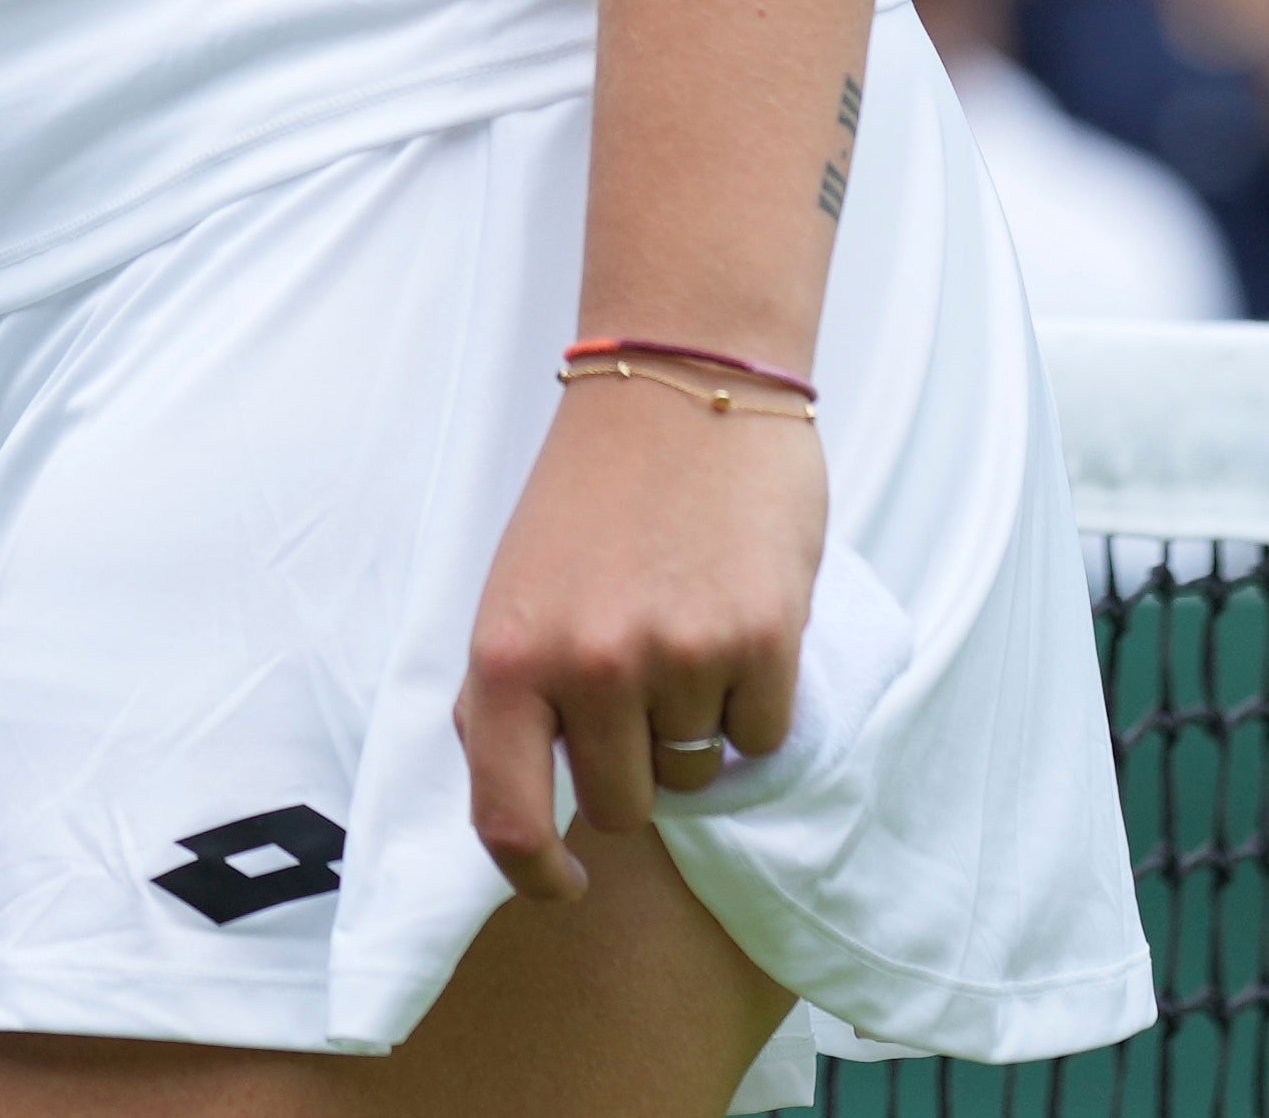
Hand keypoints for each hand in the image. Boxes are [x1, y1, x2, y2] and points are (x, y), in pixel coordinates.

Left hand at [458, 374, 821, 899]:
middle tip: (641, 680)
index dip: (536, 875)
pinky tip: (738, 620)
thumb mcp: (515, 590)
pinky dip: (758, 700)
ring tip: (684, 626)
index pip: (504, 819)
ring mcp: (676, 659)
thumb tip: (519, 797)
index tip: (566, 882)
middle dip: (635, 767)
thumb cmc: (591, 495)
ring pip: (697, 772)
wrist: (680, 384)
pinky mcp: (762, 644)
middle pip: (621, 805)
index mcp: (504, 656)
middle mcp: (585, 668)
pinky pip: (764, 737)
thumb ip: (512, 692)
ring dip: (697, 724)